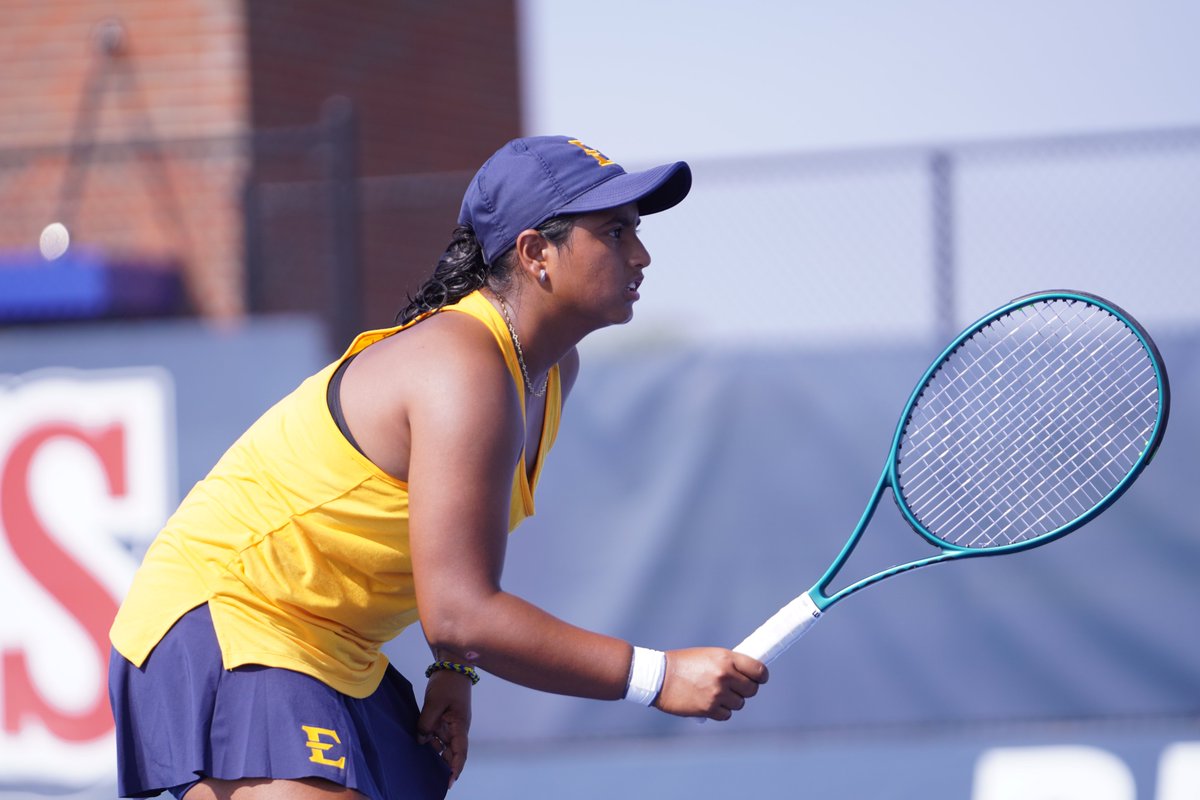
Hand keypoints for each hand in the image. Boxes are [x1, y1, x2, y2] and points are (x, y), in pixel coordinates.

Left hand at [417, 668, 472, 786]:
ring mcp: (450, 723)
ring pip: (443, 744)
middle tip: (431, 778)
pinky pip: (437, 735)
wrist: (452, 665)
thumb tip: (421, 739)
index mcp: (459, 725)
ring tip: (422, 764)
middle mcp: (456, 728)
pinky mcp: (443, 718)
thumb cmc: (447, 684)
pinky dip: (430, 741)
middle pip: (451, 751)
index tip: (450, 781)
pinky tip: (420, 746)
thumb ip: (426, 722)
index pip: (460, 751)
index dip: (456, 767)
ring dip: (435, 753)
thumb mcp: (434, 702)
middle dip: (444, 765)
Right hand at [653, 647, 767, 720]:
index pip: (759, 670)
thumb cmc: (682, 663)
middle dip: (745, 690)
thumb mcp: (708, 655)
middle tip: (735, 688)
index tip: (759, 678)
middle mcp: (724, 675)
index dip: (761, 676)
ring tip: (716, 694)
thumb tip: (748, 674)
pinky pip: (726, 715)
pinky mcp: (708, 709)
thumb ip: (728, 664)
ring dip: (731, 701)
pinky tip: (709, 703)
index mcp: (726, 658)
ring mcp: (717, 693)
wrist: (658, 676)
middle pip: (752, 690)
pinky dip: (720, 711)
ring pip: (739, 704)